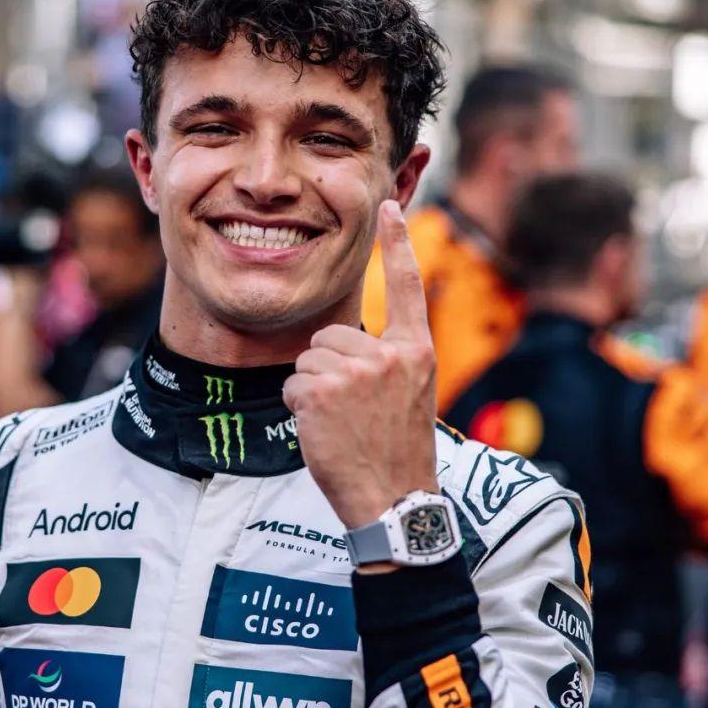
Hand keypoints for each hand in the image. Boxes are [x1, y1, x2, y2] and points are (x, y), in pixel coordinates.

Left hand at [283, 200, 438, 540]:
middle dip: (328, 370)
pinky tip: (325, 432)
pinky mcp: (321, 391)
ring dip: (312, 392)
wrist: (394, 501)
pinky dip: (299, 410)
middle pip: (330, 336)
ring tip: (342, 425)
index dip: (397, 243)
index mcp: (415, 351)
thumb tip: (346, 347)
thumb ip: (388, 363)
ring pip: (308, 361)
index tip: (388, 206)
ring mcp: (354, 371)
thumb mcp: (410, 397)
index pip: (406, 286)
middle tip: (352, 414)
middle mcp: (388, 354)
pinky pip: (292, 385)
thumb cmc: (398, 455)